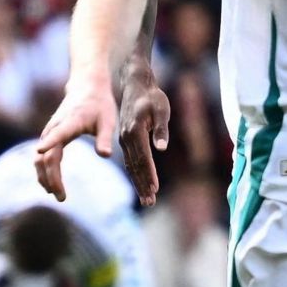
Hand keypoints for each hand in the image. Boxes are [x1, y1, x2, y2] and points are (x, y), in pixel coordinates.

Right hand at [34, 78, 117, 199]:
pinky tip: (50, 185)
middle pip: (46, 154)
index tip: (40, 151)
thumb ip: (105, 138)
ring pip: (40, 158)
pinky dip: (43, 171)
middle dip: (51, 177)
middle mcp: (55, 127)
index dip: (49, 142)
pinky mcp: (49, 136)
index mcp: (71, 122)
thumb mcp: (107, 120)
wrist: (87, 88)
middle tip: (61, 197)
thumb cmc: (100, 105)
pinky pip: (41, 156)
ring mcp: (50, 132)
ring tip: (56, 195)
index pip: (58, 134)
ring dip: (44, 177)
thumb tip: (105, 155)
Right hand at [116, 68, 170, 206]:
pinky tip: (141, 183)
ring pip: (132, 165)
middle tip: (150, 202)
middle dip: (143, 185)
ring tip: (147, 198)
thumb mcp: (161, 109)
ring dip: (139, 182)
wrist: (136, 84)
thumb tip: (162, 148)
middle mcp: (126, 137)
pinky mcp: (125, 139)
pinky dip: (136, 173)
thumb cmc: (152, 96)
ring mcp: (124, 139)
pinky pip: (130, 160)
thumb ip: (161, 129)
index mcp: (135, 130)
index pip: (143, 157)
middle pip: (135, 166)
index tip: (155, 189)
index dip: (149, 174)